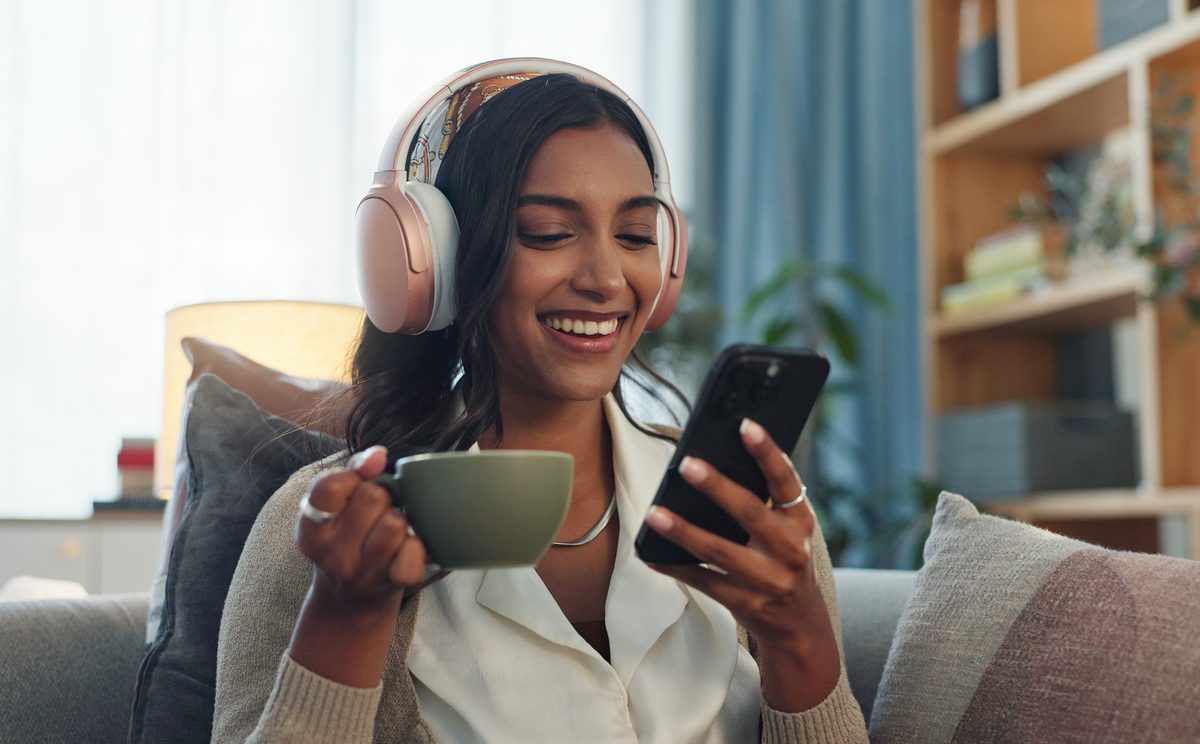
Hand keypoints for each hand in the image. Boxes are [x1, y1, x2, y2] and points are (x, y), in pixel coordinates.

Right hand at [296, 445, 427, 613]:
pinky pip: (412, 556)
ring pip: (395, 523)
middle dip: (382, 495)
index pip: (329, 487)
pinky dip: (416, 548)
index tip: (358, 484)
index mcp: (311, 529)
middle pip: (372, 497)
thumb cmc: (347, 538)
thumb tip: (377, 455)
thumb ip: (354, 470)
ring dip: (400, 520)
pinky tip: (407, 549)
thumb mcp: (336, 505)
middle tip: (378, 511)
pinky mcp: (390, 585)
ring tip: (390, 529)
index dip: (352, 477)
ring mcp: (361, 573)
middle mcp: (331, 554)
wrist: (351, 600)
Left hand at [643, 419, 839, 710]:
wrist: (800, 624)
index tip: (745, 425)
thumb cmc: (784, 559)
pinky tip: (650, 553)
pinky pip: (703, 581)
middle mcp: (789, 550)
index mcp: (800, 521)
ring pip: (719, 552)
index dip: (767, 452)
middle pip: (750, 513)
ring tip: (656, 513)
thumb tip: (717, 460)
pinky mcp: (746, 603)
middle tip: (687, 465)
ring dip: (684, 531)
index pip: (786, 480)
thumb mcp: (790, 530)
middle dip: (718, 488)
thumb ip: (766, 501)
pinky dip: (674, 566)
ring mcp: (768, 580)